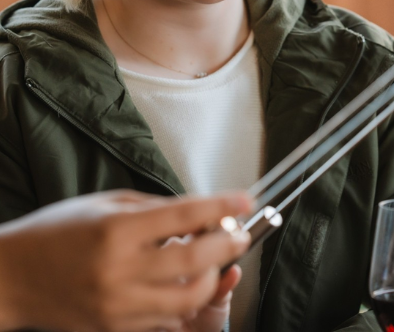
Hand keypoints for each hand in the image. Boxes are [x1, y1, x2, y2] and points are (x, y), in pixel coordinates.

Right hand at [0, 190, 251, 331]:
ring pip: (188, 297)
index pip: (185, 215)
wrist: (13, 277)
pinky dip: (185, 301)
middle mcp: (120, 269)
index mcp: (118, 229)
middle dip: (228, 243)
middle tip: (239, 233)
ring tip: (214, 260)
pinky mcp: (114, 328)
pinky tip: (185, 283)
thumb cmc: (59, 231)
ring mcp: (118, 304)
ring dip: (212, 277)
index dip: (222, 206)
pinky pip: (166, 319)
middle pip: (196, 259)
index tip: (245, 200)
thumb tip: (199, 212)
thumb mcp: (107, 204)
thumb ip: (155, 208)